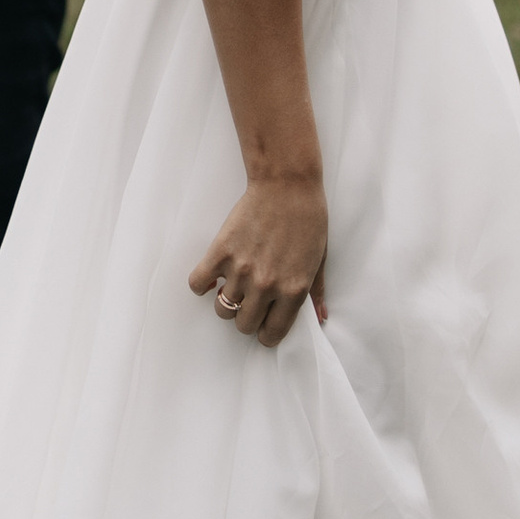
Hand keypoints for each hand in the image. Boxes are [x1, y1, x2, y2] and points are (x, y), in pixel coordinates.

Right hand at [188, 172, 327, 348]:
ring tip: (234, 286)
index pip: (271, 334)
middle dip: (246, 318)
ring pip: (222, 309)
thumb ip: (317, 292)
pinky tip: (213, 275)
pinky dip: (202, 283)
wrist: (287, 184)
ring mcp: (241, 270)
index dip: (266, 333)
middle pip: (244, 325)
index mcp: (293, 291)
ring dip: (227, 301)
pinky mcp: (221, 252)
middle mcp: (266, 285)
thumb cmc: (307, 219)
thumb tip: (321, 318)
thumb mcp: (319, 259)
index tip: (264, 324)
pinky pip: (198, 283)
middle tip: (250, 302)